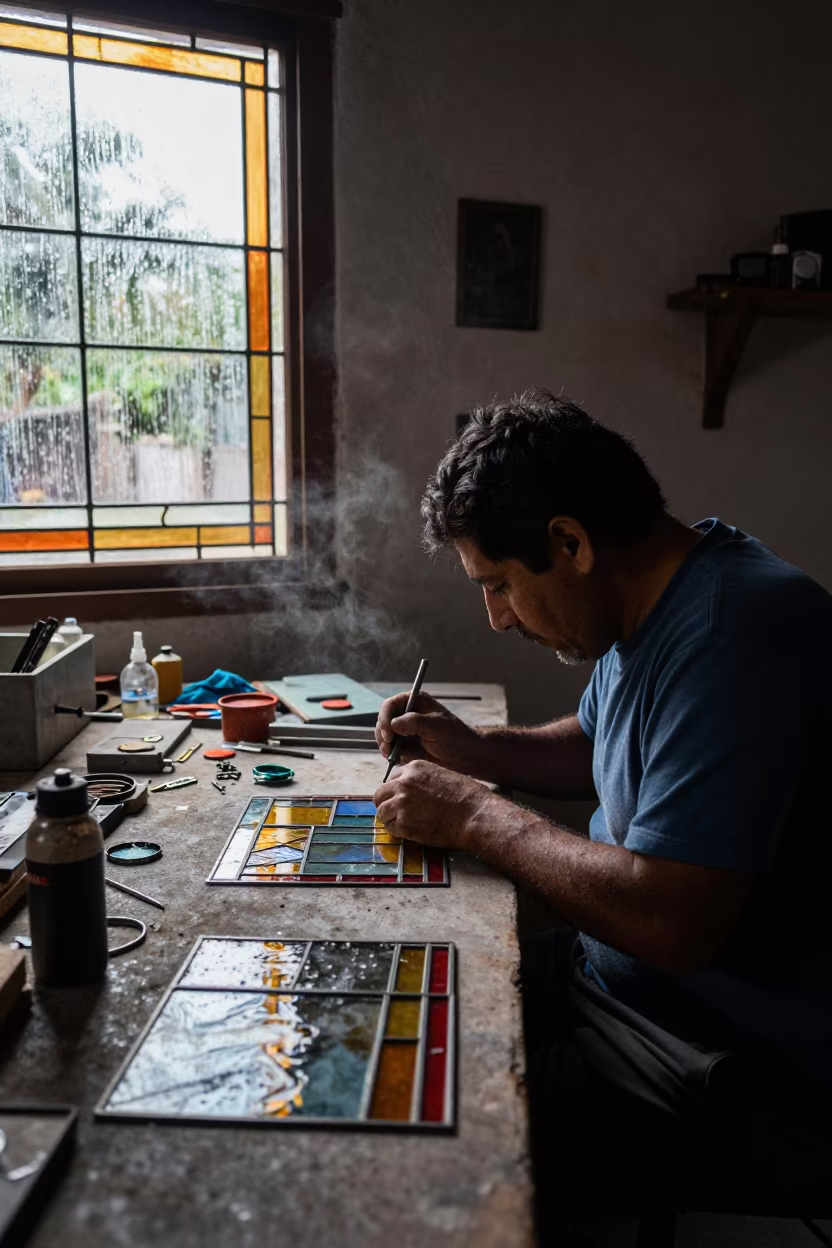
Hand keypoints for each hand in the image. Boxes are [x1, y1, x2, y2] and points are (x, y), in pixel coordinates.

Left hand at [373, 759, 496, 850]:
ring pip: (382, 812)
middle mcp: (404, 783)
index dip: (395, 790)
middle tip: (395, 813)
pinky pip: (391, 828)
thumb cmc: (466, 796)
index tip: (400, 799)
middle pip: (380, 794)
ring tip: (403, 824)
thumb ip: (422, 779)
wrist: (475, 814)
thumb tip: (412, 789)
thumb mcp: (442, 775)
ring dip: (390, 819)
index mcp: (414, 768)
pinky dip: (398, 832)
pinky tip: (410, 831)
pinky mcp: (405, 824)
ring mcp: (402, 804)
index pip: (391, 778)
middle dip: (386, 804)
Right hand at [375, 691, 483, 773]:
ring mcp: (405, 731)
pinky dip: (393, 755)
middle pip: (383, 721)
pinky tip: (401, 759)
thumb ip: (415, 722)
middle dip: (383, 735)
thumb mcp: (437, 726)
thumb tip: (393, 724)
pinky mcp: (406, 745)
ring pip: (384, 736)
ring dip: (385, 747)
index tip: (389, 735)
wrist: (465, 756)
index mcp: (415, 702)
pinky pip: (391, 749)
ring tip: (393, 756)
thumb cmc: (455, 736)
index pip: (390, 705)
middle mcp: (407, 714)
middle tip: (389, 749)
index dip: (385, 718)